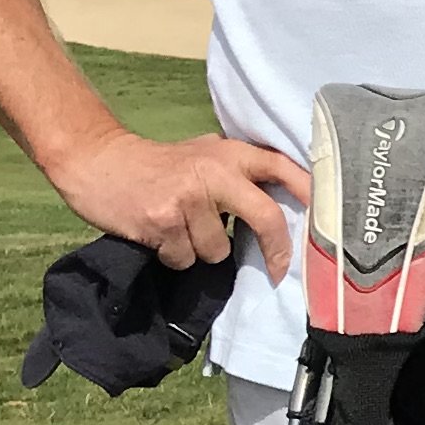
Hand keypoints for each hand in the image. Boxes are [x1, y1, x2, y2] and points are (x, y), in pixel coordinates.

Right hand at [54, 127, 305, 277]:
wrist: (97, 161)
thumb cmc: (158, 165)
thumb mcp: (203, 154)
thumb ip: (239, 173)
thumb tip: (286, 209)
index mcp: (230, 153)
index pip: (283, 169)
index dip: (310, 194)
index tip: (327, 225)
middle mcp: (214, 172)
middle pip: (266, 217)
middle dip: (277, 250)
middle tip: (279, 271)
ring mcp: (188, 198)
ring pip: (218, 250)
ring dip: (201, 250)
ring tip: (180, 230)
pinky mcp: (162, 222)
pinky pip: (185, 259)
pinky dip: (174, 256)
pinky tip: (159, 236)